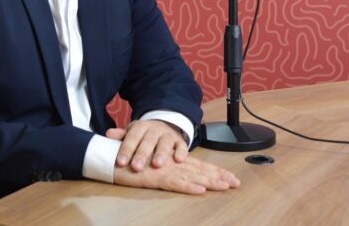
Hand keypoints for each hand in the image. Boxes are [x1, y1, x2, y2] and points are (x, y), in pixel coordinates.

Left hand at [106, 120, 187, 171]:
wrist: (164, 126)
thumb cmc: (143, 135)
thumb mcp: (132, 133)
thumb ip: (121, 136)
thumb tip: (107, 134)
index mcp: (141, 127)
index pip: (132, 137)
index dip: (126, 149)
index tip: (120, 162)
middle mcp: (155, 129)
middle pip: (148, 140)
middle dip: (142, 154)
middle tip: (136, 167)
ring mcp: (168, 134)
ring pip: (165, 142)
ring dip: (161, 153)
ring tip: (157, 165)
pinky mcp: (180, 141)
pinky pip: (182, 145)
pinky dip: (181, 152)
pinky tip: (178, 160)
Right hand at [113, 154, 239, 194]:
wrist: (112, 157)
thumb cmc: (131, 160)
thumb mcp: (150, 162)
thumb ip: (161, 164)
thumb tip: (176, 167)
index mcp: (172, 160)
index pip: (197, 165)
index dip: (214, 170)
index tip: (229, 176)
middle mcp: (171, 164)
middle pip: (199, 170)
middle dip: (218, 176)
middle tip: (236, 182)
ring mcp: (164, 170)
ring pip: (192, 176)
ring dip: (209, 182)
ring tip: (226, 186)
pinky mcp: (155, 178)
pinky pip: (175, 183)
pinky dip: (188, 187)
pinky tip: (200, 190)